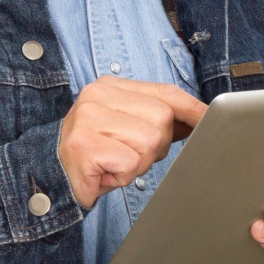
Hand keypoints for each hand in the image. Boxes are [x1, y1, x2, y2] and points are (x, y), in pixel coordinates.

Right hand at [57, 77, 205, 209]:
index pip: (164, 92)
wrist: (51, 176)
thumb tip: (199, 118)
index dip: (192, 108)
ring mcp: (88, 118)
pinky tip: (105, 172)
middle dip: (156, 146)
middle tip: (128, 155)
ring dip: (138, 164)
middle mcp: (97, 96)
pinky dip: (123, 175)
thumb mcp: (126, 127)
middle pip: (162, 119)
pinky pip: (130, 163)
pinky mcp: (85, 144)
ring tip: (115, 163)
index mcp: (110, 86)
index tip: (212, 119)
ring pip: (149, 143)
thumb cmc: (95, 154)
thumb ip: (156, 118)